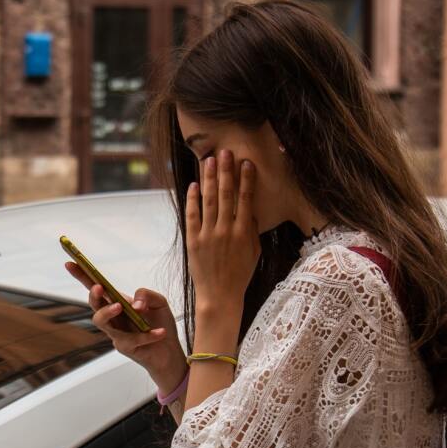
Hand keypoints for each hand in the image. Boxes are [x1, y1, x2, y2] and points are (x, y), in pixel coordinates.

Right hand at [64, 262, 186, 393]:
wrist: (170, 351)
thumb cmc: (160, 323)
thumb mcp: (159, 302)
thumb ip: (147, 295)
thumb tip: (135, 304)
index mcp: (117, 301)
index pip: (96, 286)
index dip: (82, 275)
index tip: (70, 263)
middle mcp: (113, 316)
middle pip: (94, 304)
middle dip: (93, 295)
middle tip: (99, 288)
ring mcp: (116, 332)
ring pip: (101, 322)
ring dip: (107, 312)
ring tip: (121, 306)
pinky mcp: (125, 347)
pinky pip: (132, 339)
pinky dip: (147, 335)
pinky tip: (160, 332)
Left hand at [186, 149, 260, 342]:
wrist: (219, 295)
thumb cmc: (240, 274)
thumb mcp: (254, 251)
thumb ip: (252, 229)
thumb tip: (251, 207)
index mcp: (244, 233)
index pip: (246, 199)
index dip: (246, 179)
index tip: (246, 162)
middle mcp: (226, 231)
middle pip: (226, 195)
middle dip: (226, 171)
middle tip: (225, 151)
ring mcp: (208, 235)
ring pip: (209, 201)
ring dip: (209, 179)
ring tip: (209, 161)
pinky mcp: (193, 241)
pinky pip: (192, 215)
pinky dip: (193, 199)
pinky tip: (194, 185)